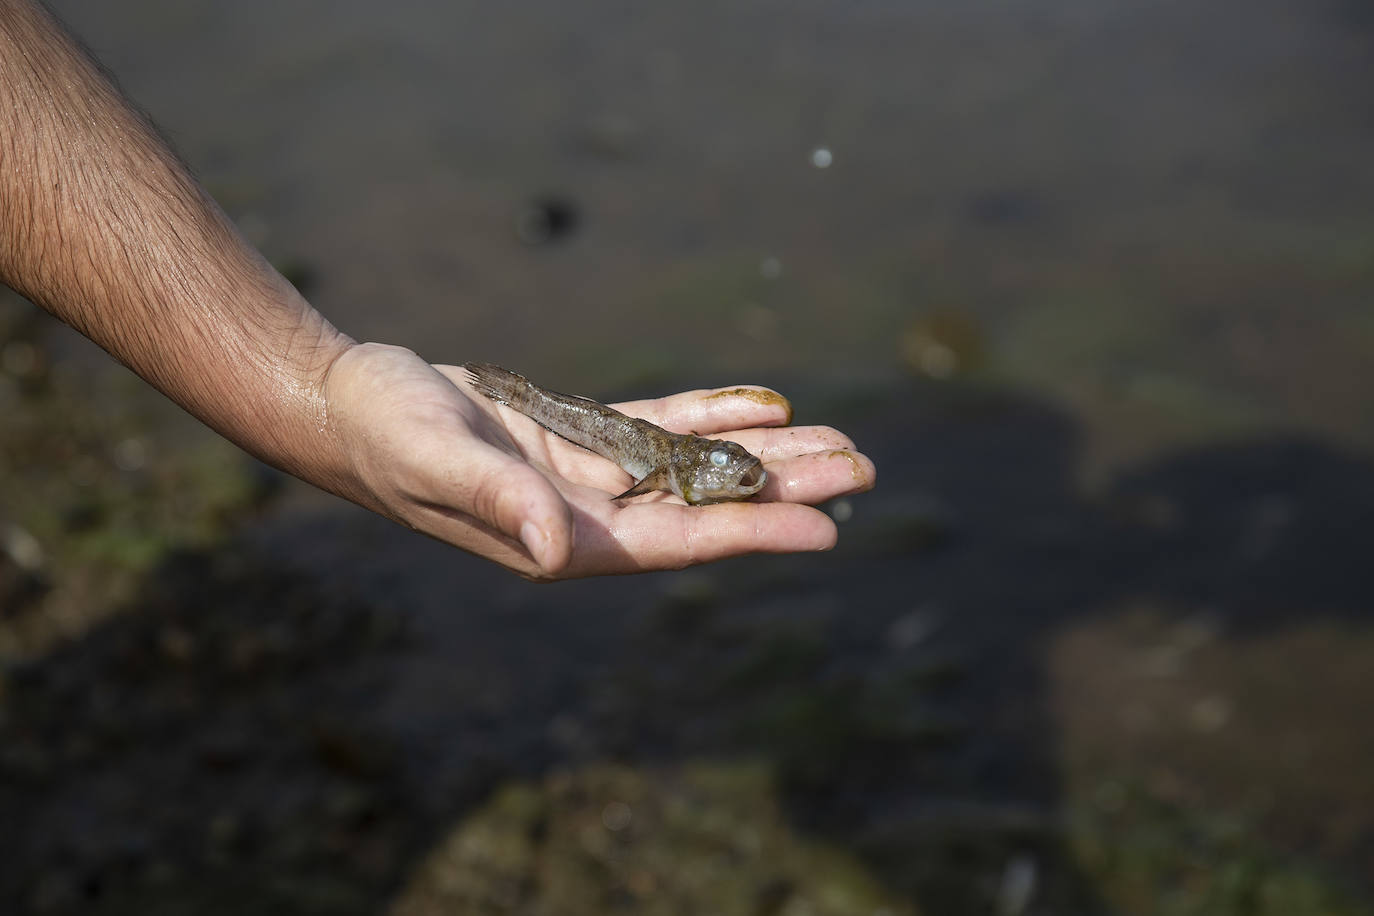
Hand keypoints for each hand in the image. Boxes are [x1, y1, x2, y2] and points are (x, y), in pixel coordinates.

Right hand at [322, 343, 875, 579]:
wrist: (353, 405)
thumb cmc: (385, 438)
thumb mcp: (437, 462)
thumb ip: (497, 503)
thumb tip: (556, 551)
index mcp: (564, 540)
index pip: (678, 541)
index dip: (752, 534)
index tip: (825, 528)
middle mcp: (589, 517)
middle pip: (706, 505)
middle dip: (782, 489)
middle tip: (863, 469)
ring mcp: (589, 477)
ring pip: (695, 464)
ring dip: (762, 453)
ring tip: (836, 440)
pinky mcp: (580, 436)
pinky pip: (660, 425)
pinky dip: (710, 412)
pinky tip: (762, 402)